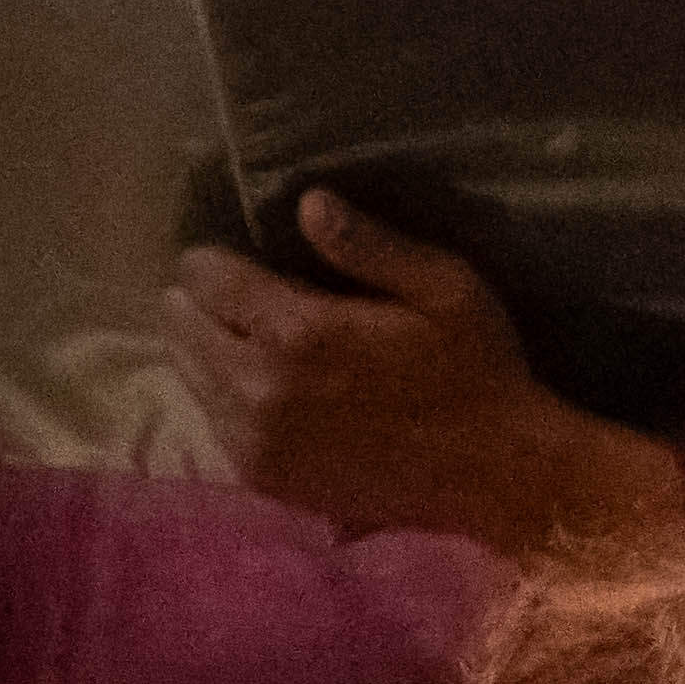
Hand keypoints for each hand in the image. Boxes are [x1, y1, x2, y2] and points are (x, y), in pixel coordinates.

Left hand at [166, 189, 684, 552]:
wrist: (502, 480)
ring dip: (210, 353)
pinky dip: (227, 403)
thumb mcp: (447, 290)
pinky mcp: (268, 480)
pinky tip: (267, 395)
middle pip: (183, 325)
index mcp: (299, 333)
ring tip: (248, 345)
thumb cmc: (481, 375)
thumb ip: (371, 246)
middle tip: (241, 303)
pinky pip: (215, 425)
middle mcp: (261, 389)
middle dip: (204, 305)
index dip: (215, 261)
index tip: (240, 262)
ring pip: (190, 375)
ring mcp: (259, 441)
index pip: (205, 277)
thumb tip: (309, 203)